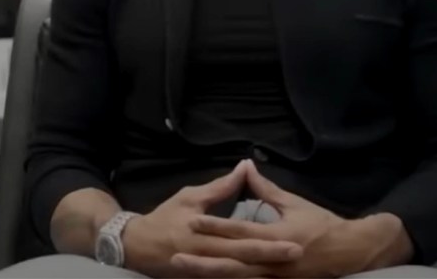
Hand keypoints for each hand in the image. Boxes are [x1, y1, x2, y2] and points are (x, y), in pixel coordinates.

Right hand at [122, 161, 302, 277]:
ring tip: (288, 272)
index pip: (242, 238)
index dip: (269, 242)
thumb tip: (244, 167)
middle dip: (273, 259)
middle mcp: (206, 257)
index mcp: (204, 233)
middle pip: (245, 261)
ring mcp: (204, 273)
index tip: (296, 239)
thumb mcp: (190, 197)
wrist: (137, 246)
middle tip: (299, 254)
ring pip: (238, 277)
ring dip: (263, 275)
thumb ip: (220, 187)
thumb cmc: (166, 217)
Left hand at [183, 160, 408, 277]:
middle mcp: (274, 260)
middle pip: (232, 261)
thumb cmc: (321, 224)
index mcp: (277, 235)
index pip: (240, 231)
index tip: (192, 222)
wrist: (349, 252)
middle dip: (203, 260)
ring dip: (210, 276)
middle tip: (176, 257)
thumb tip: (246, 167)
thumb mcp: (294, 203)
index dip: (215, 227)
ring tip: (185, 272)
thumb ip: (266, 189)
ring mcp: (275, 277)